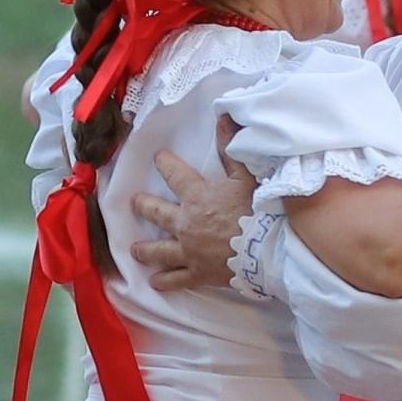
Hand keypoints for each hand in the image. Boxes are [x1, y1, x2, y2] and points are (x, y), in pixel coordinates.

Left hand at [130, 117, 256, 289]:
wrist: (267, 249)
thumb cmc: (258, 210)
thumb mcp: (247, 175)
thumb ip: (231, 149)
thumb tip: (223, 118)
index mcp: (197, 196)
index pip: (175, 174)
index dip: (166, 164)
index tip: (158, 158)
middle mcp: (186, 223)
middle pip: (157, 213)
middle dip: (143, 206)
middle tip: (134, 202)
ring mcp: (189, 250)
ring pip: (160, 250)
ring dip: (146, 249)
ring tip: (135, 250)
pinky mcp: (198, 273)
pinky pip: (176, 279)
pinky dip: (165, 281)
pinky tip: (155, 282)